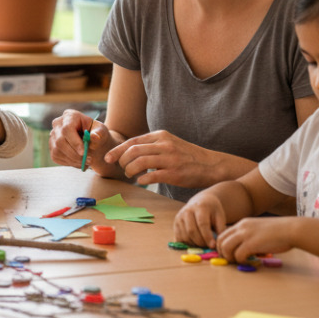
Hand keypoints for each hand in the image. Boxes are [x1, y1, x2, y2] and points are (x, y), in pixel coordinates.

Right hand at [48, 110, 109, 168]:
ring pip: (57, 151)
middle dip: (74, 154)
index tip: (83, 153)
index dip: (74, 142)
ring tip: (86, 163)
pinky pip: (56, 157)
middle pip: (60, 141)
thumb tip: (94, 137)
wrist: (91, 139)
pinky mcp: (52, 146)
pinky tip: (79, 162)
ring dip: (73, 160)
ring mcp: (53, 136)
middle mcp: (58, 124)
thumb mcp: (101, 130)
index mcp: (70, 116)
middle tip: (88, 161)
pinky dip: (69, 163)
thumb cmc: (96, 132)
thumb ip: (99, 133)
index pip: (67, 129)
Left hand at [105, 130, 219, 187]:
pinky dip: (142, 180)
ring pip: (139, 163)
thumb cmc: (186, 156)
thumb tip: (128, 152)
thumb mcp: (169, 143)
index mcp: (161, 136)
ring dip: (130, 171)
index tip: (107, 158)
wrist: (211, 165)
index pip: (132, 141)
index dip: (117, 150)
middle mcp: (164, 145)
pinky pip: (151, 176)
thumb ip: (151, 145)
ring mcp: (170, 159)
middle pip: (132, 151)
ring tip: (131, 175)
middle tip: (122, 169)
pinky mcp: (174, 173)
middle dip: (122, 161)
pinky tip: (142, 181)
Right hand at [173, 191, 227, 248]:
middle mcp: (187, 211)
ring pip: (185, 236)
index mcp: (200, 207)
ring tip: (203, 243)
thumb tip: (219, 244)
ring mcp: (179, 217)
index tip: (213, 246)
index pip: (202, 224)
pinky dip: (187, 243)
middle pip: (191, 231)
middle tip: (208, 246)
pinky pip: (179, 238)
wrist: (201, 201)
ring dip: (194, 244)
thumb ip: (221, 229)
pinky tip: (195, 242)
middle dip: (201, 242)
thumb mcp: (220, 216)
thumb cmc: (212, 211)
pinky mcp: (175, 224)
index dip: (207, 236)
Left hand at [214, 217, 296, 262]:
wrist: (291, 229)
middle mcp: (241, 227)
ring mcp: (245, 235)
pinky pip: (238, 255)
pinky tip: (249, 261)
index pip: (223, 234)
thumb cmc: (280, 232)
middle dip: (222, 252)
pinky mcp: (252, 243)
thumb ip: (250, 236)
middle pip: (220, 240)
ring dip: (229, 257)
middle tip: (231, 260)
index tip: (228, 254)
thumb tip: (244, 249)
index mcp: (242, 224)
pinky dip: (241, 261)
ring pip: (225, 247)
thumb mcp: (259, 229)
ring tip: (238, 262)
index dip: (222, 245)